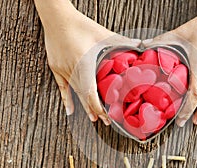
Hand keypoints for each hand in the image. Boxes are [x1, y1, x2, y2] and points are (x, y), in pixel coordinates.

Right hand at [38, 2, 139, 124]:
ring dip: (85, 106)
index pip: (90, 93)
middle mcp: (72, 70)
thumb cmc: (80, 25)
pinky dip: (67, 99)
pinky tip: (70, 110)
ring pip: (75, 93)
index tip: (106, 117)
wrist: (57, 17)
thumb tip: (140, 43)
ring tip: (93, 118)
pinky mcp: (56, 67)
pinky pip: (62, 87)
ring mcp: (62, 70)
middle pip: (84, 96)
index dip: (98, 107)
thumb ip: (122, 41)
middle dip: (95, 110)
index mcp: (84, 64)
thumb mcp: (102, 34)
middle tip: (105, 122)